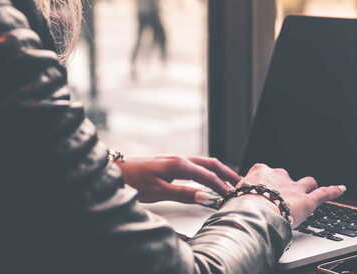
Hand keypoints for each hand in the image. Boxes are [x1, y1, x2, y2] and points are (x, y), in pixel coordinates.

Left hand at [118, 155, 240, 202]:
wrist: (115, 171)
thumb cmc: (133, 181)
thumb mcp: (158, 191)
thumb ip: (183, 193)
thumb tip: (205, 197)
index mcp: (178, 164)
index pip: (207, 175)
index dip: (221, 185)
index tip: (232, 195)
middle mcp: (179, 158)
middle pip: (210, 163)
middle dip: (227, 173)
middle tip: (241, 183)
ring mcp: (175, 159)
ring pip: (204, 162)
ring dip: (219, 171)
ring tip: (231, 181)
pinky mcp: (171, 163)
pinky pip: (196, 165)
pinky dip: (208, 170)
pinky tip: (210, 178)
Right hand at [238, 163, 345, 226]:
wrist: (253, 213)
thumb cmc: (240, 206)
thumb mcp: (233, 197)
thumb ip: (238, 198)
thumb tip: (231, 206)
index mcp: (260, 171)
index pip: (264, 173)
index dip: (265, 183)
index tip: (262, 190)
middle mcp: (279, 175)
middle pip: (285, 177)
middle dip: (285, 186)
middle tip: (280, 198)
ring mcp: (294, 188)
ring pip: (306, 182)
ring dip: (308, 187)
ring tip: (310, 190)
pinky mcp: (308, 200)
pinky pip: (324, 193)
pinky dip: (333, 191)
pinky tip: (341, 189)